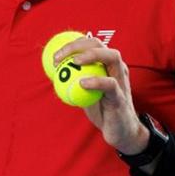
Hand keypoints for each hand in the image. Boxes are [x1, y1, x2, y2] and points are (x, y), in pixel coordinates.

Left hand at [54, 37, 148, 154]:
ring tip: (74, 61)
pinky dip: (96, 81)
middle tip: (59, 57)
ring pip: (112, 57)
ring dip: (91, 55)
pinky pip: (110, 84)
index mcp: (107, 64)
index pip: (90, 44)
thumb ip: (74, 80)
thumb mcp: (85, 92)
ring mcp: (121, 80)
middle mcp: (117, 67)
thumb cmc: (103, 110)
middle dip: (78, 45)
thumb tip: (53, 71)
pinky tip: (82, 83)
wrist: (121, 132)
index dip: (72, 44)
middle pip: (99, 44)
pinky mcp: (121, 96)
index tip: (55, 56)